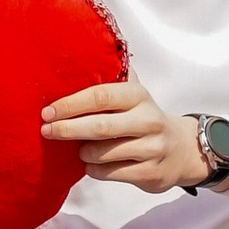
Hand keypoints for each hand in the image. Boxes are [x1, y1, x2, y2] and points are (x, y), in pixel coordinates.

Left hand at [39, 77, 215, 191]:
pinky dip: (92, 168)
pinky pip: (107, 173)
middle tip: (47, 131)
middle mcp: (149, 121)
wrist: (182, 149)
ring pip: (101, 154)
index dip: (70, 104)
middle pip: (99, 127)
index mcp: (139, 96)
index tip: (48, 111)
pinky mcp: (150, 173)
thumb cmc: (143, 118)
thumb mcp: (133, 94)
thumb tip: (76, 55)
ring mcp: (152, 148)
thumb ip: (111, 76)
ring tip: (79, 149)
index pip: (100, 96)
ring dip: (82, 152)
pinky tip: (93, 163)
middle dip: (67, 130)